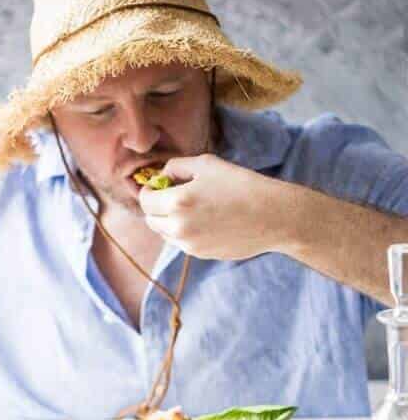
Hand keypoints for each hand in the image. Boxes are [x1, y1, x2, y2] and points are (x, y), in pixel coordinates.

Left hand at [137, 154, 288, 259]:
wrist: (274, 216)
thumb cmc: (240, 185)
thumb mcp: (204, 164)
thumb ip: (175, 168)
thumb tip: (161, 177)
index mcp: (177, 202)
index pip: (145, 200)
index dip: (149, 189)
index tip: (159, 184)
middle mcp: (180, 228)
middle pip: (151, 219)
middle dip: (155, 206)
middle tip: (171, 194)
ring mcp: (192, 245)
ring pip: (164, 234)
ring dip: (167, 220)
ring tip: (189, 207)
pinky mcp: (204, 255)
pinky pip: (182, 243)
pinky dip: (183, 232)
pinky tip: (203, 219)